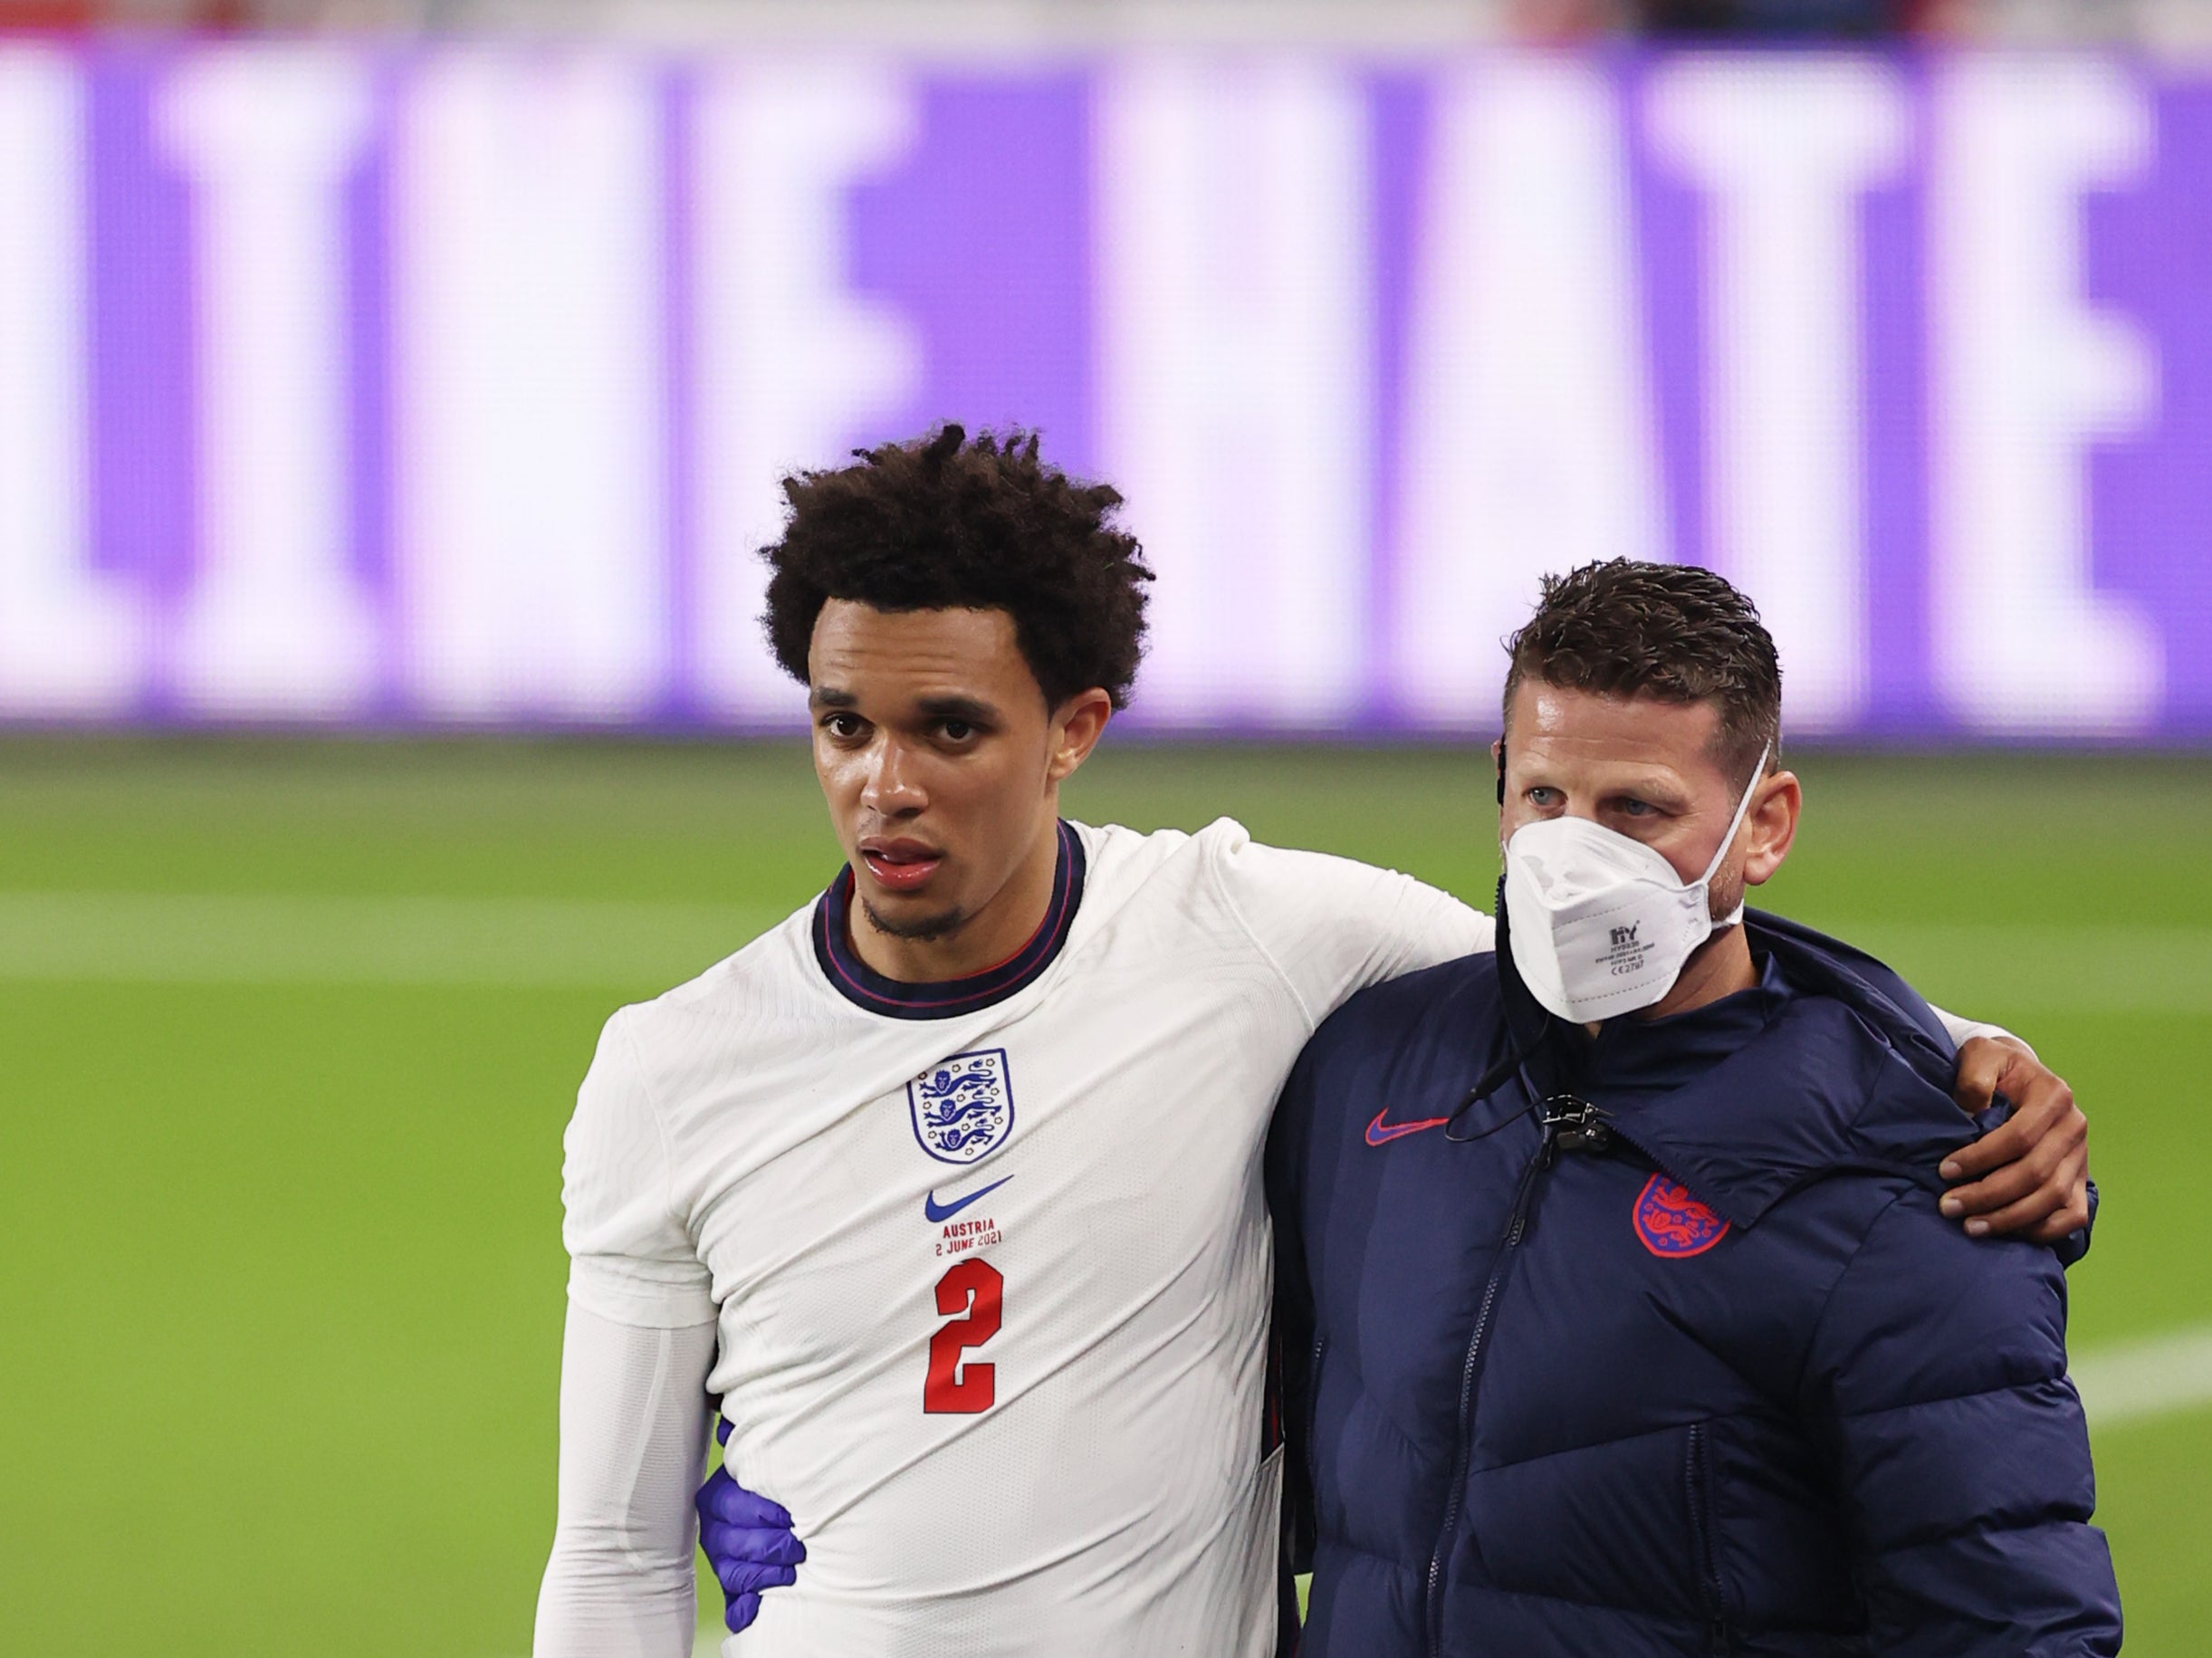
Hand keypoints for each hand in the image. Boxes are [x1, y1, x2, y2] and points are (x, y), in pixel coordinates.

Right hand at [696, 1423, 804, 1633]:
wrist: (794, 1514)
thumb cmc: (782, 1481)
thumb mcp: (768, 1456)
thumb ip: (748, 1441)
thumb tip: (727, 1420)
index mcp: (719, 1497)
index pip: (730, 1507)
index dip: (759, 1513)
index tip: (789, 1516)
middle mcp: (715, 1530)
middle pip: (731, 1544)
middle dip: (767, 1546)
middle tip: (797, 1546)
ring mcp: (723, 1561)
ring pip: (733, 1574)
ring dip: (763, 1577)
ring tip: (792, 1572)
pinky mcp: (736, 1589)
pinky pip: (735, 1605)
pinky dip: (746, 1608)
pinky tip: (758, 1607)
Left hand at [1938, 1035, 2089, 1243]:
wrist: (2018, 1077)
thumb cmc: (1995, 1068)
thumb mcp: (1981, 1056)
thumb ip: (1974, 1076)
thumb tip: (1972, 1108)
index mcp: (2054, 1096)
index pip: (2019, 1137)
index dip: (1981, 1158)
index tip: (1945, 1171)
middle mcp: (2074, 1128)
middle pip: (2036, 1173)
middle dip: (1988, 1195)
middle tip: (1949, 1207)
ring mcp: (2081, 1157)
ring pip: (2053, 1199)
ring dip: (2010, 1218)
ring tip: (1971, 1226)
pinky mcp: (2080, 1181)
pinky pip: (2072, 1216)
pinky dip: (2042, 1230)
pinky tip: (2007, 1233)